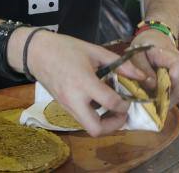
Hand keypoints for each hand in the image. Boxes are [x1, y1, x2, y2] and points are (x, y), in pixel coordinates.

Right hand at [28, 31, 146, 136]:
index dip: (125, 104)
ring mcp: (67, 106)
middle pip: (96, 129)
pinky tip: (99, 102)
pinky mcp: (63, 107)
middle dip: (114, 125)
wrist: (36, 53)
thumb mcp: (95, 51)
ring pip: (88, 127)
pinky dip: (94, 116)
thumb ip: (120, 65)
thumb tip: (141, 76)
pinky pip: (81, 119)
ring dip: (104, 123)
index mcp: (84, 83)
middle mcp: (74, 100)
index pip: (110, 102)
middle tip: (122, 113)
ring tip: (113, 109)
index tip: (129, 98)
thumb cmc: (66, 48)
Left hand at [129, 29, 178, 107]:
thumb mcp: (138, 53)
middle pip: (177, 92)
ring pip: (175, 97)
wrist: (155, 39)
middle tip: (144, 101)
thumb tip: (152, 86)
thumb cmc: (145, 45)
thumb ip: (143, 69)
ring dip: (160, 102)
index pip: (176, 75)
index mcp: (174, 58)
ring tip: (146, 99)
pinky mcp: (178, 83)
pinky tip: (150, 97)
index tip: (150, 88)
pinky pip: (172, 96)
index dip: (164, 86)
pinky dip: (161, 100)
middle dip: (160, 101)